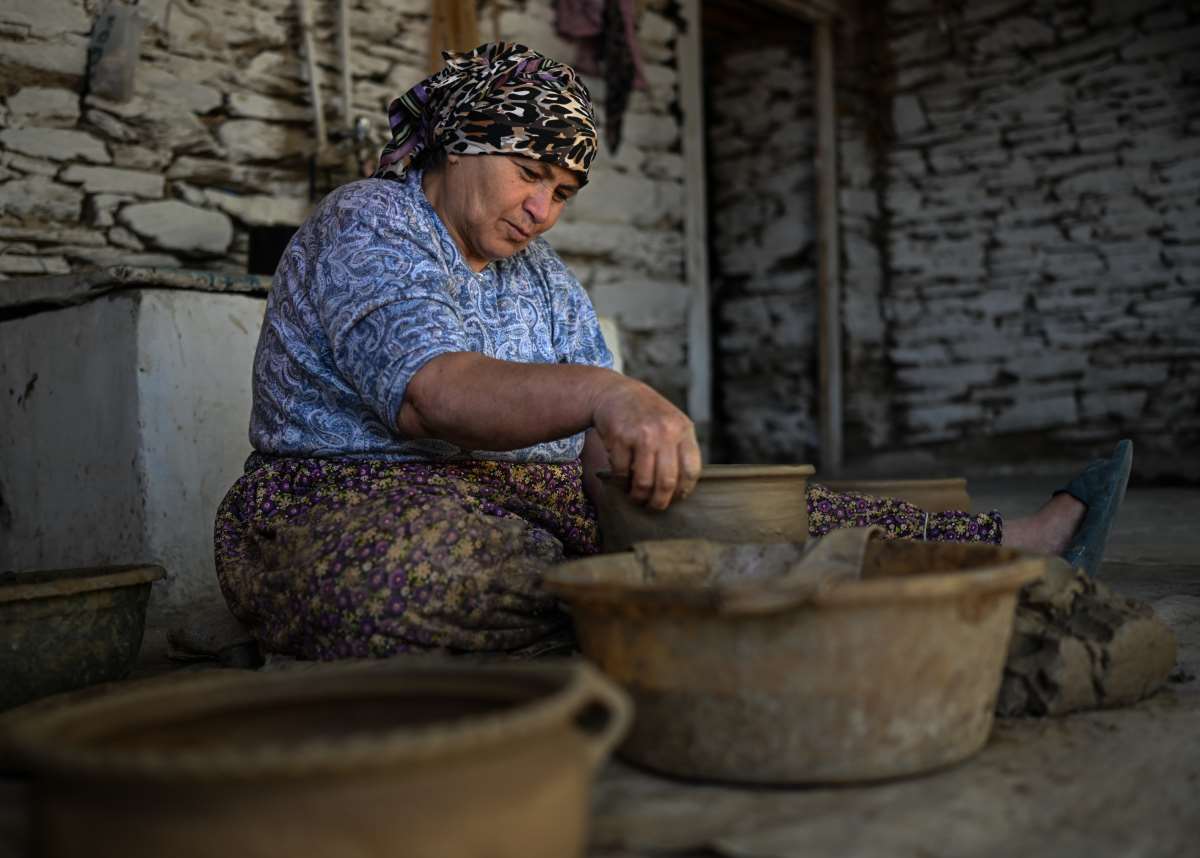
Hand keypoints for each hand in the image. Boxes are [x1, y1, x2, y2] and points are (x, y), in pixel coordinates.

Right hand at [590, 377, 701, 509]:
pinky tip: (621, 479)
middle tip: (654, 506)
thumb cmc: (647, 414)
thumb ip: (680, 449)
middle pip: (667, 481)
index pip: (691, 470)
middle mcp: (665, 432)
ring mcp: (642, 435)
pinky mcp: (619, 438)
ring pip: (643, 482)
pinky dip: (620, 482)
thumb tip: (682, 488)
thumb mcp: (672, 423)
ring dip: (638, 496)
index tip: (676, 498)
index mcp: (683, 429)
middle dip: (659, 502)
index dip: (684, 490)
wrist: (616, 394)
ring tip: (636, 497)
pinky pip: (621, 473)